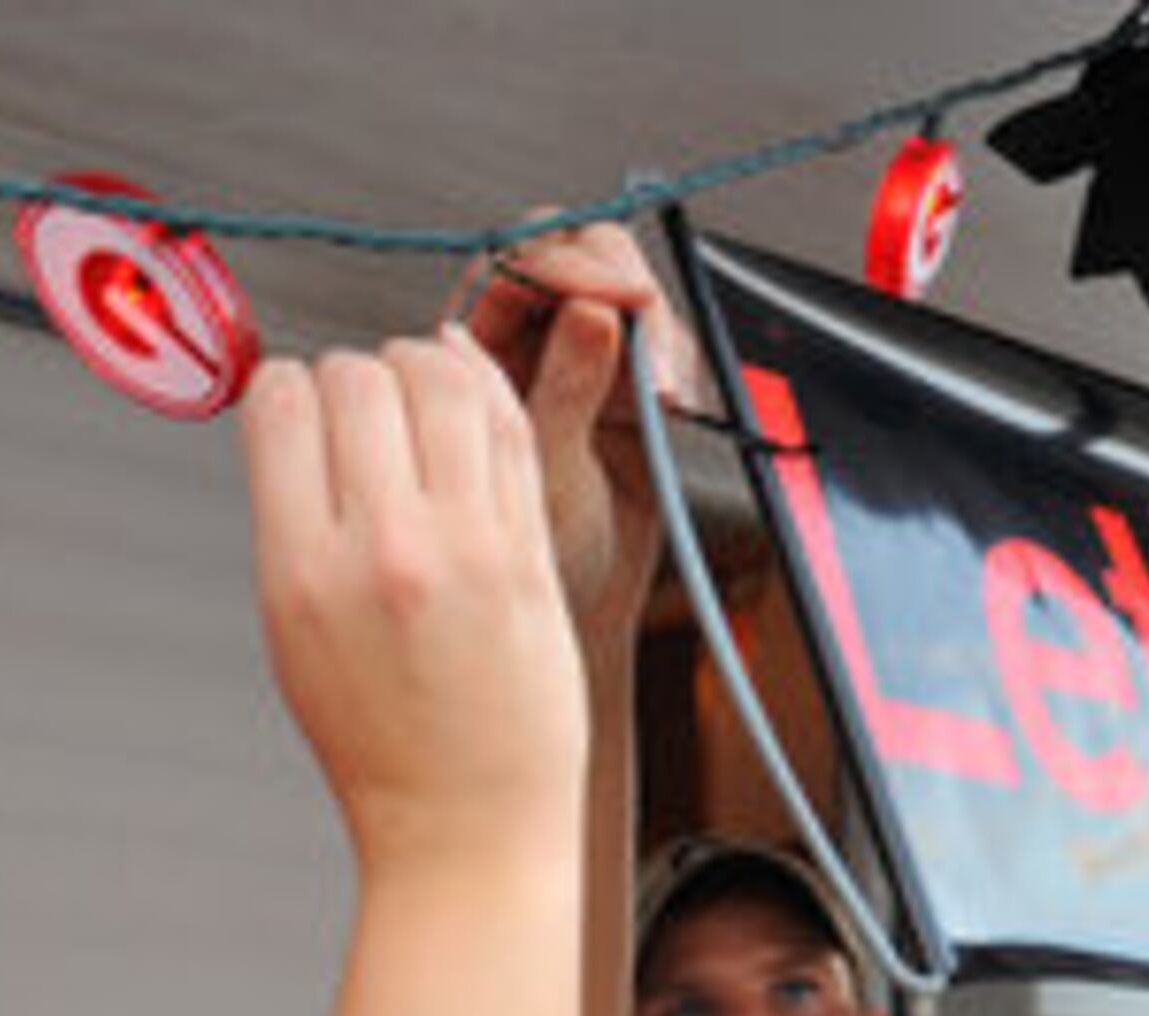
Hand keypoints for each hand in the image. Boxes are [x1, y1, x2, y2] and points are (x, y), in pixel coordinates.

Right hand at [240, 330, 585, 880]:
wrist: (466, 827)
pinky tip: (474, 401)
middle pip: (358, 378)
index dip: (292, 388)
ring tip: (424, 395)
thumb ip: (296, 527)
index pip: (282, 406)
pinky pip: (509, 425)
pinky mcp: (530, 552)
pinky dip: (488, 390)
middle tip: (368, 408)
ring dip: (427, 365)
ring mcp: (465, 547)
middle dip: (357, 374)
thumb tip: (300, 427)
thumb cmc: (382, 748)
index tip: (305, 408)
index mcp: (302, 575)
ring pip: (441, 377)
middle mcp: (382, 552)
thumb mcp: (294, 640)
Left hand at [461, 220, 696, 648]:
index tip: (601, 291)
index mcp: (470, 358)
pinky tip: (676, 399)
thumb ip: (562, 394)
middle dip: (613, 276)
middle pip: (569, 255)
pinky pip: (661, 337)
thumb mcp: (541, 485)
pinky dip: (678, 356)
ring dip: (654, 321)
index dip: (554, 263)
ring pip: (621, 287)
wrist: (572, 627)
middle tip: (643, 313)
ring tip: (664, 389)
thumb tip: (590, 316)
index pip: (508, 266)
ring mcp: (579, 358)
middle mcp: (523, 345)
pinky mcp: (630, 381)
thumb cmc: (527, 573)